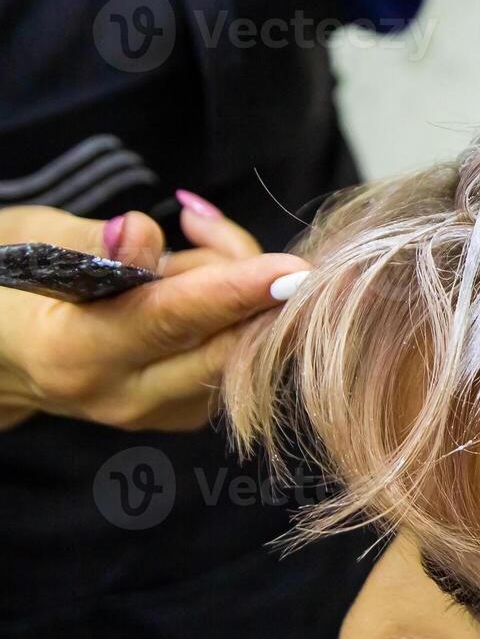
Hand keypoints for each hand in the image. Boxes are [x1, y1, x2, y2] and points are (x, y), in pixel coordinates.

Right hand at [0, 197, 309, 432]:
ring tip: (171, 255)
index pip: (171, 318)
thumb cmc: (10, 281)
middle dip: (246, 277)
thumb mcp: (35, 243)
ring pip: (241, 345)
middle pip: (227, 340)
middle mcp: (122, 396)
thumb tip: (140, 233)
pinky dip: (230, 311)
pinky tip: (185, 283)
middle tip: (201, 226)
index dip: (236, 289)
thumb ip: (96, 246)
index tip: (293, 269)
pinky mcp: (182, 412)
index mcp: (74, 354)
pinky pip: (236, 354)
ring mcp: (156, 412)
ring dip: (230, 288)